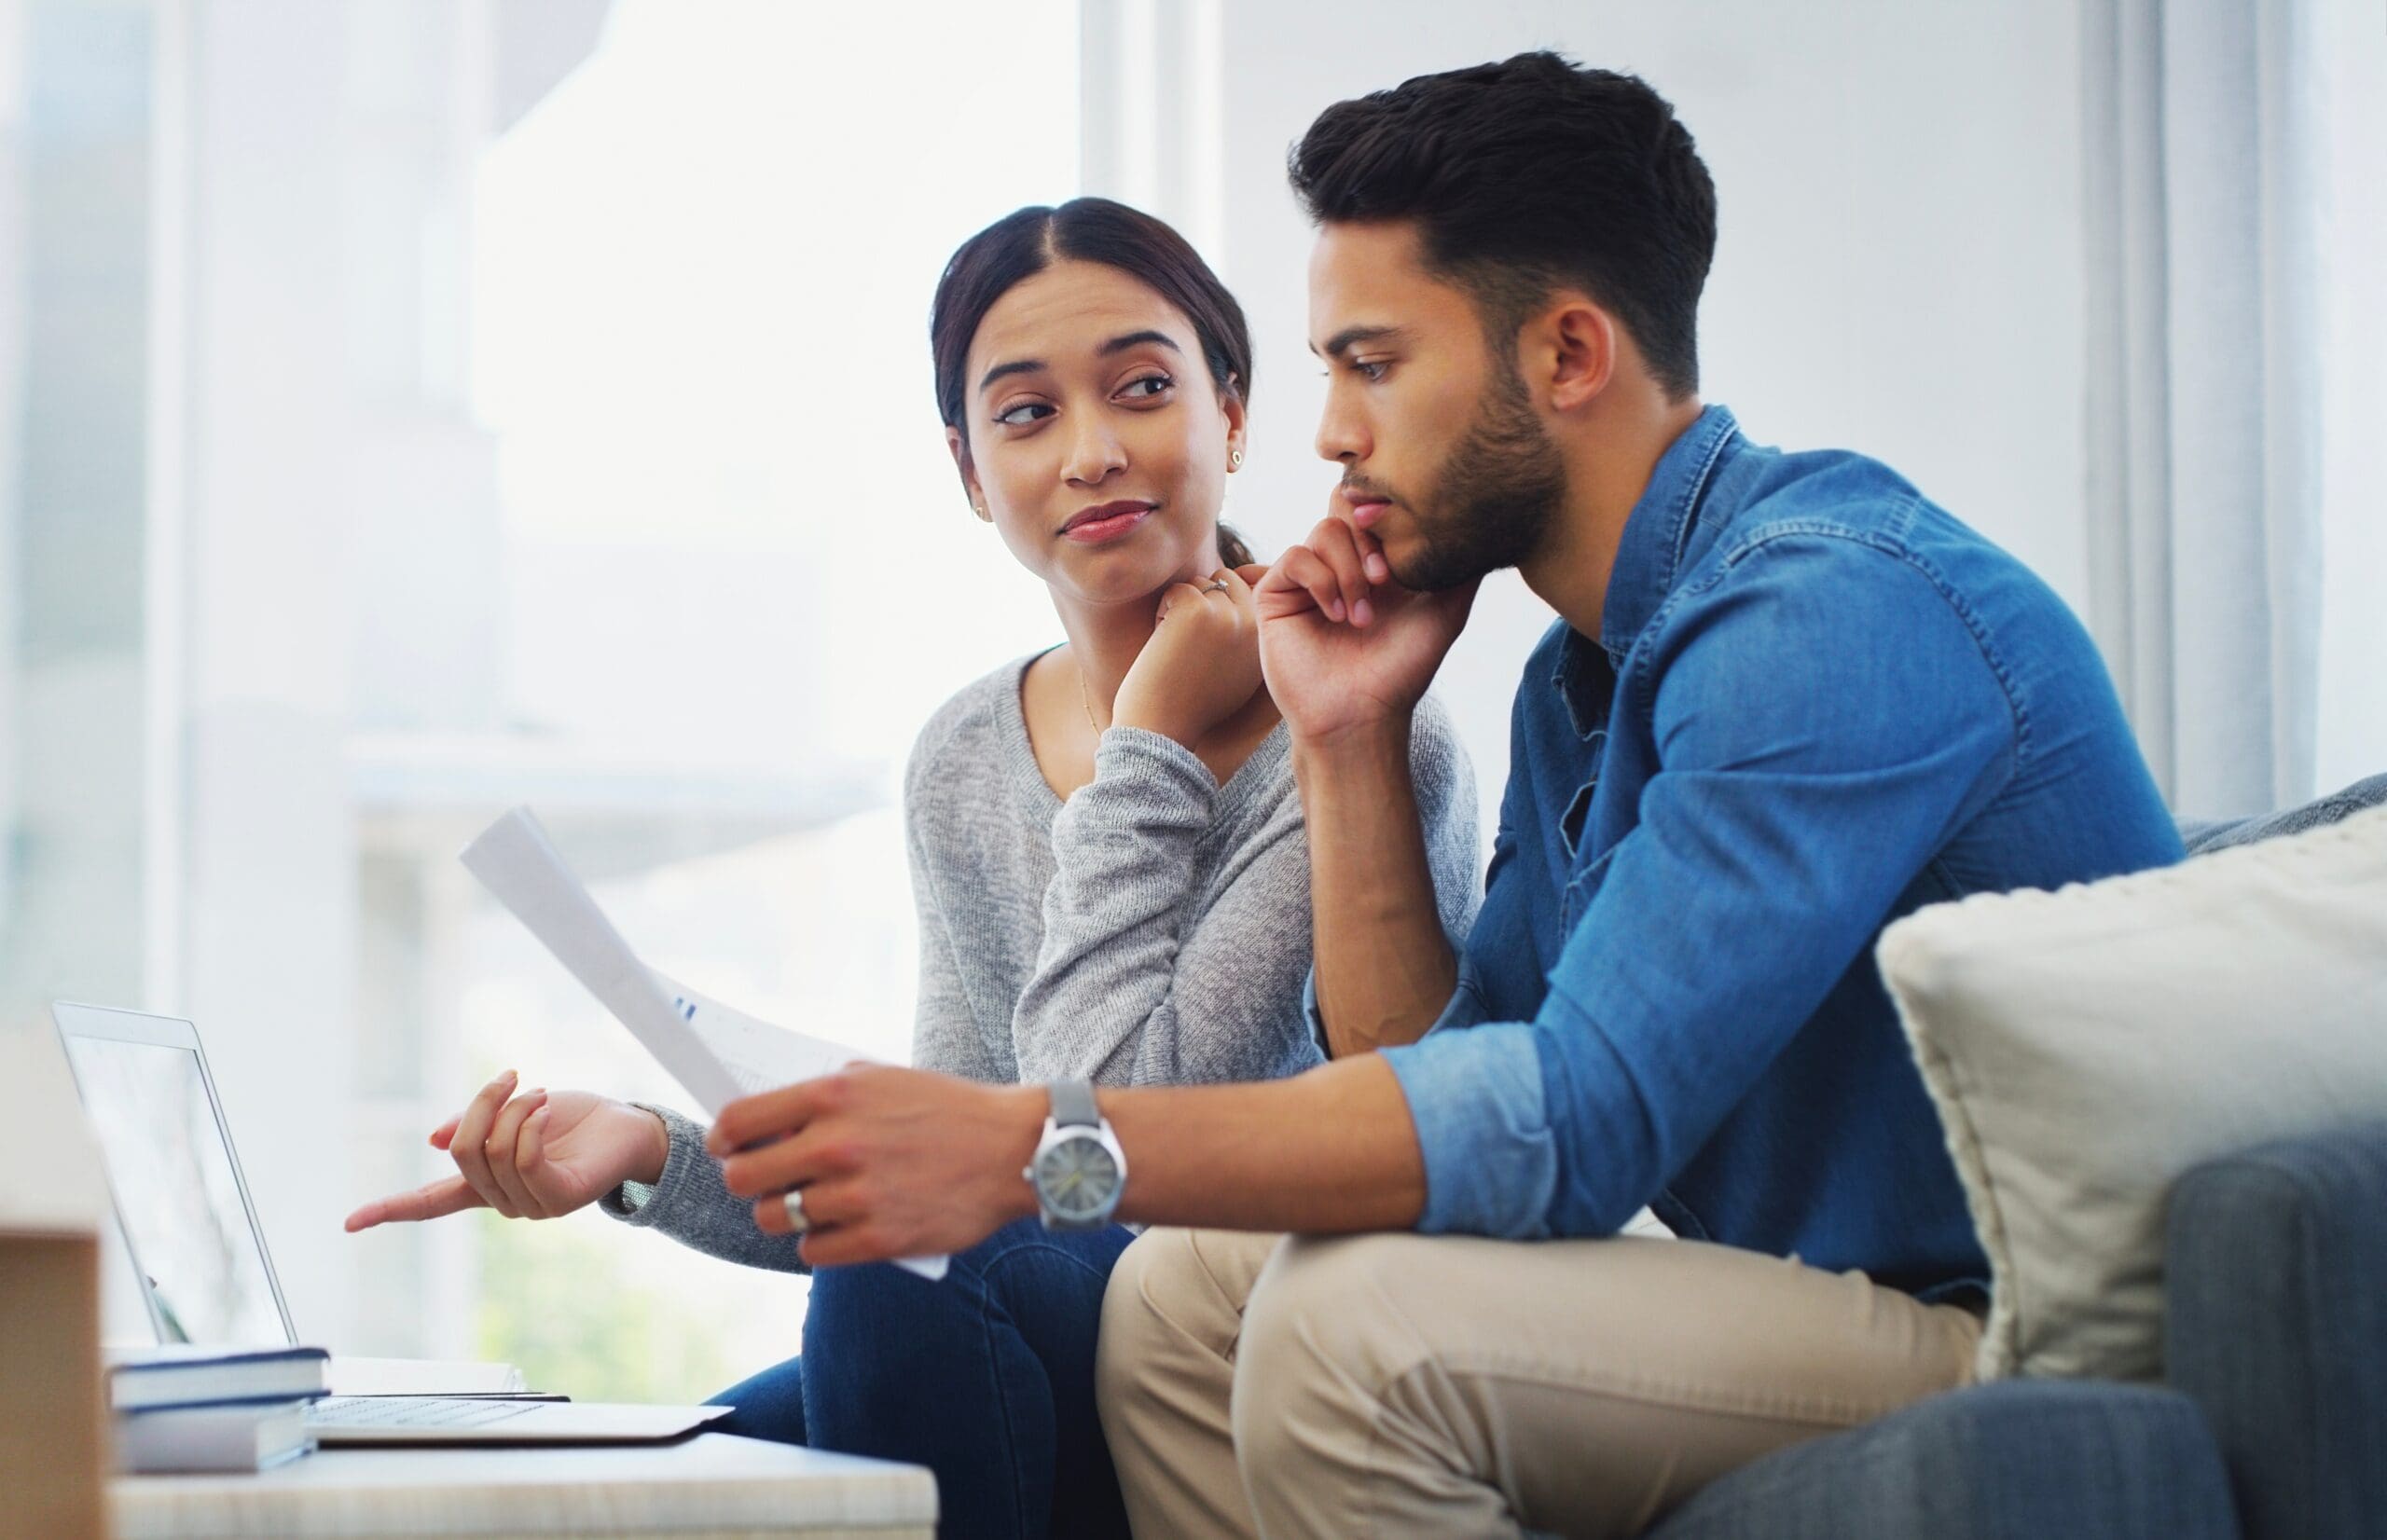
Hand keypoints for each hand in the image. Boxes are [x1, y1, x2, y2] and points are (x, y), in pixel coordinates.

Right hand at [343, 1069, 669, 1230]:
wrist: (632, 1126)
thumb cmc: (576, 1120)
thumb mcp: (518, 1111)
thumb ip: (477, 1125)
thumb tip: (435, 1142)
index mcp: (488, 1184)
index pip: (431, 1203)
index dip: (389, 1209)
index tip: (347, 1223)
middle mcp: (505, 1201)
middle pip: (462, 1152)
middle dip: (482, 1105)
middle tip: (512, 1077)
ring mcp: (531, 1205)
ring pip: (493, 1151)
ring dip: (513, 1109)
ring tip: (538, 1093)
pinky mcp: (559, 1199)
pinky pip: (524, 1158)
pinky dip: (529, 1123)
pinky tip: (544, 1107)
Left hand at [706, 1065, 1044, 1267]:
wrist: (1014, 1149)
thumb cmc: (945, 1109)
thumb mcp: (880, 1078)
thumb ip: (823, 1096)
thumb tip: (767, 1122)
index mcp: (834, 1097)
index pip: (739, 1122)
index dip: (722, 1138)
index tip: (726, 1148)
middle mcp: (839, 1146)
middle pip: (745, 1179)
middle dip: (748, 1181)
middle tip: (768, 1180)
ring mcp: (858, 1196)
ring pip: (777, 1218)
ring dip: (786, 1212)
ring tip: (809, 1203)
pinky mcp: (880, 1239)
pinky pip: (814, 1250)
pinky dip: (820, 1241)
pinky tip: (840, 1225)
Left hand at [1111, 564, 1267, 744]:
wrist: (1164, 728)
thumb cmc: (1192, 702)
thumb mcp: (1238, 672)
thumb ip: (1248, 635)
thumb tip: (1247, 585)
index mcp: (1268, 641)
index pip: (1251, 592)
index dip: (1221, 610)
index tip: (1206, 643)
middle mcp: (1255, 626)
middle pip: (1228, 580)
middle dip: (1204, 601)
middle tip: (1191, 643)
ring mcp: (1228, 615)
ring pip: (1201, 583)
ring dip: (1181, 607)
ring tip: (1179, 647)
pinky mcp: (1198, 610)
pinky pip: (1177, 590)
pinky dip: (1163, 612)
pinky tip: (1165, 644)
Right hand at [1254, 503, 1475, 745]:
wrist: (1360, 714)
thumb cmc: (1402, 669)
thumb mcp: (1446, 612)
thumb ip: (1461, 568)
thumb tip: (1478, 522)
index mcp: (1376, 558)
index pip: (1376, 504)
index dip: (1391, 515)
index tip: (1407, 553)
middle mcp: (1340, 561)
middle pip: (1346, 502)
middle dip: (1371, 538)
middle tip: (1385, 581)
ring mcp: (1308, 575)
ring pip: (1325, 530)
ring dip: (1349, 571)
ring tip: (1361, 617)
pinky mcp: (1277, 592)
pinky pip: (1297, 557)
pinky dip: (1322, 582)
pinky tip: (1336, 616)